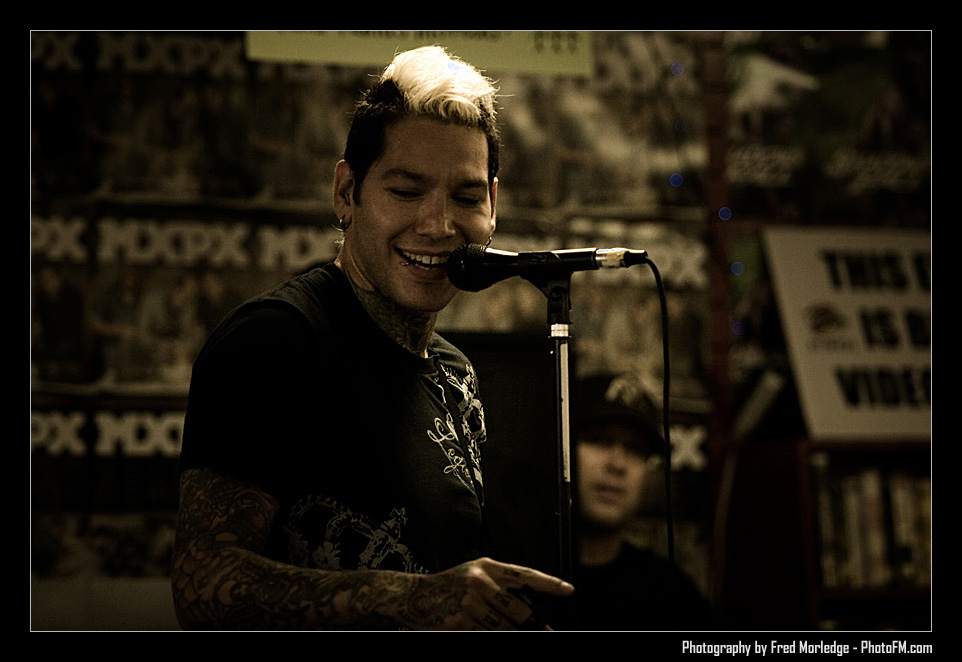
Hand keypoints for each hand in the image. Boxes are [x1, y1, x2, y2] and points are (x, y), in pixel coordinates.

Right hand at [390, 557, 573, 630]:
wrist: (412, 596)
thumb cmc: (448, 586)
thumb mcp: (473, 574)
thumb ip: (498, 585)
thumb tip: (527, 608)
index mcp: (486, 566)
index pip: (524, 574)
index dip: (548, 583)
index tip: (568, 590)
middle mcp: (480, 581)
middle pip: (519, 608)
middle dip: (535, 625)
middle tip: (548, 632)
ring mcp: (470, 602)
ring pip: (505, 627)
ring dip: (517, 633)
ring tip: (524, 632)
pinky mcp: (460, 622)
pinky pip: (486, 634)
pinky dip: (495, 634)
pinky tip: (500, 632)